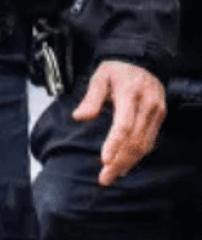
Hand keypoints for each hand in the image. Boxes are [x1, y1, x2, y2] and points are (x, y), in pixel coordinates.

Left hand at [74, 59, 165, 185]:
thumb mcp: (100, 77)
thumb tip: (79, 117)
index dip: (114, 144)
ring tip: (112, 176)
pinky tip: (125, 165)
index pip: (124, 125)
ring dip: (128, 162)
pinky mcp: (160, 117)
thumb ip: (91, 98)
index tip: (104, 160)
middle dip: (119, 161)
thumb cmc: (117, 70)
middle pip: (134, 139)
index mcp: (130, 94)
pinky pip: (150, 141)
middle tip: (104, 178)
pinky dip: (137, 155)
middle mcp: (148, 105)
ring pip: (144, 144)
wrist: (143, 61)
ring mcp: (156, 112)